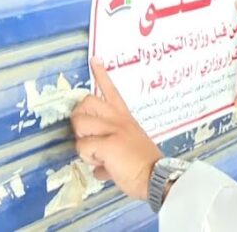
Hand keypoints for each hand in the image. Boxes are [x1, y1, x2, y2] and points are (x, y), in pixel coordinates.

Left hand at [71, 57, 163, 200]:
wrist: (157, 176)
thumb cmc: (145, 165)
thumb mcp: (130, 148)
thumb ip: (111, 150)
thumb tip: (100, 166)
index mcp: (125, 118)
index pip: (112, 90)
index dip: (101, 74)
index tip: (94, 59)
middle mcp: (118, 119)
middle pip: (86, 102)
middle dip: (79, 118)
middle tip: (87, 135)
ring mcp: (113, 129)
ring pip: (79, 125)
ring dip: (83, 144)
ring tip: (97, 156)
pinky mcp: (107, 143)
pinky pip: (83, 148)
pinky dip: (90, 161)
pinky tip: (103, 167)